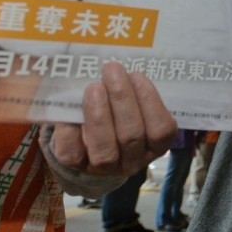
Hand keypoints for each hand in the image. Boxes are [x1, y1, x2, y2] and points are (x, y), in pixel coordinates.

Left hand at [50, 61, 176, 176]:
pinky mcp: (76, 166)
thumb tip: (124, 63)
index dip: (150, 102)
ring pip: (105, 150)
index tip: (137, 75)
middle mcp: (133, 160)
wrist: (86, 131)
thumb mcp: (134, 100)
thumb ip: (134, 86)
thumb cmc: (118, 108)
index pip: (161, 130)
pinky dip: (70, 130)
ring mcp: (105, 168)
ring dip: (99, 115)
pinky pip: (73, 152)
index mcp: (155, 144)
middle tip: (112, 70)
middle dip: (122, 99)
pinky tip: (69, 108)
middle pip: (132, 136)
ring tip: (93, 87)